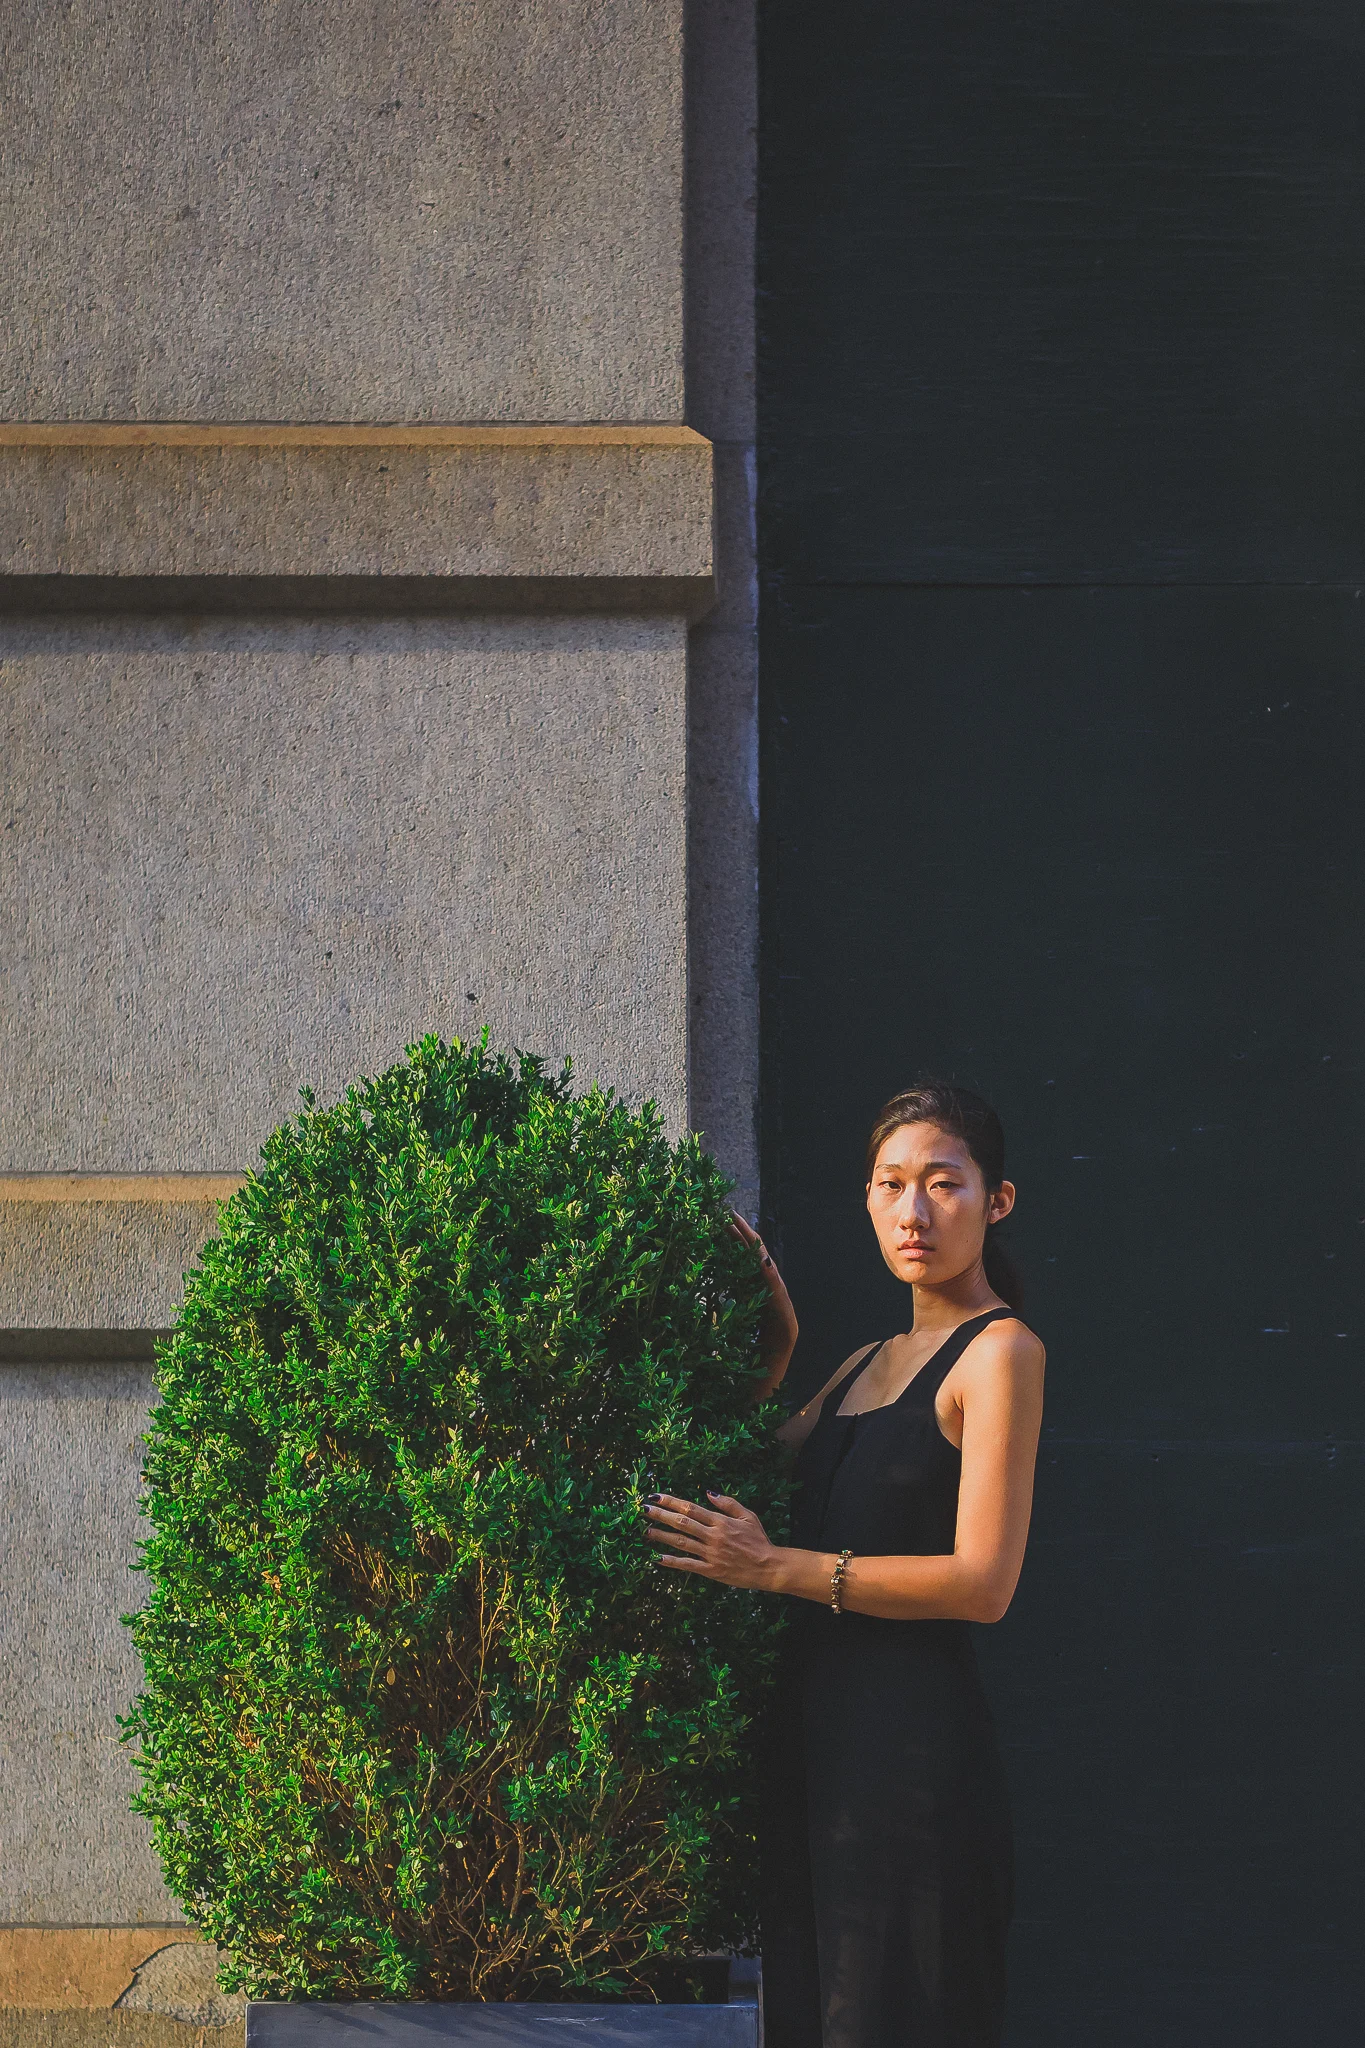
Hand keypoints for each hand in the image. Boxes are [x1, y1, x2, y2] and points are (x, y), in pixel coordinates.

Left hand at [645, 1491, 782, 1589]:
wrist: (769, 1567)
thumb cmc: (759, 1540)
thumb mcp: (748, 1516)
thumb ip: (728, 1504)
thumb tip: (708, 1493)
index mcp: (721, 1521)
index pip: (691, 1508)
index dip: (671, 1501)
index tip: (656, 1496)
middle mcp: (713, 1536)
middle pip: (682, 1523)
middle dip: (661, 1515)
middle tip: (643, 1510)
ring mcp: (711, 1554)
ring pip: (681, 1543)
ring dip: (661, 1536)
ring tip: (645, 1531)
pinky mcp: (711, 1570)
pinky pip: (688, 1565)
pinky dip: (672, 1561)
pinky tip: (657, 1558)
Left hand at [730, 1211, 797, 1382]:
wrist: (762, 1393)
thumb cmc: (743, 1364)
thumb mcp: (730, 1327)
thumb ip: (726, 1307)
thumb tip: (706, 1286)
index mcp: (759, 1300)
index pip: (750, 1264)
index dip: (739, 1241)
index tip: (722, 1221)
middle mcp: (774, 1301)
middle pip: (761, 1263)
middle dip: (746, 1237)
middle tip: (729, 1215)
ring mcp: (784, 1313)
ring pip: (771, 1276)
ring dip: (757, 1253)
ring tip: (744, 1232)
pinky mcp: (788, 1328)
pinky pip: (778, 1299)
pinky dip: (771, 1280)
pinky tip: (763, 1264)